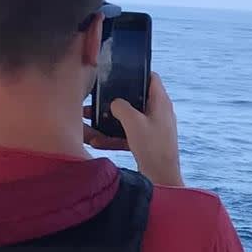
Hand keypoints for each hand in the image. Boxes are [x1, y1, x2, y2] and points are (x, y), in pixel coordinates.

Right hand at [83, 73, 183, 187]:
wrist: (162, 180)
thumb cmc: (152, 148)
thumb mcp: (133, 121)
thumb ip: (120, 106)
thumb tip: (114, 104)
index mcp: (161, 102)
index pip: (151, 77)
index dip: (136, 72)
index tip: (119, 72)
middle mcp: (159, 113)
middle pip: (135, 99)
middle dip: (115, 100)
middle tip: (97, 98)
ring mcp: (154, 129)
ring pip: (129, 119)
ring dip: (110, 121)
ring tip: (89, 121)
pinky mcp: (148, 144)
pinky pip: (128, 136)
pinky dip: (114, 138)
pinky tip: (96, 141)